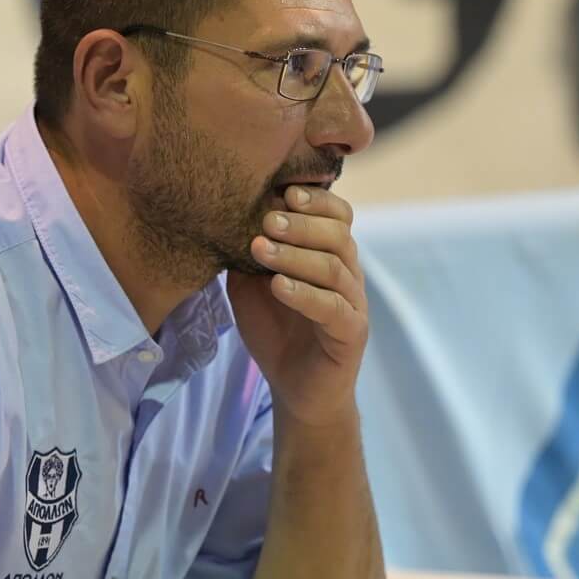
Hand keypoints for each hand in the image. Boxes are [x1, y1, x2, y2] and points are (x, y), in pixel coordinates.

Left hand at [226, 186, 366, 422]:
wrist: (295, 388)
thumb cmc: (275, 329)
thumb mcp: (251, 285)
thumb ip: (247, 254)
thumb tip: (224, 216)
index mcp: (330, 254)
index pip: (338, 215)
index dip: (316, 200)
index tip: (282, 190)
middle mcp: (348, 273)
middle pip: (338, 234)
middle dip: (300, 223)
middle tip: (265, 219)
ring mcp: (353, 303)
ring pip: (335, 267)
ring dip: (296, 255)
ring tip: (260, 249)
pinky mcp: (351, 333)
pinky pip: (334, 308)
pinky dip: (305, 294)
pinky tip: (278, 286)